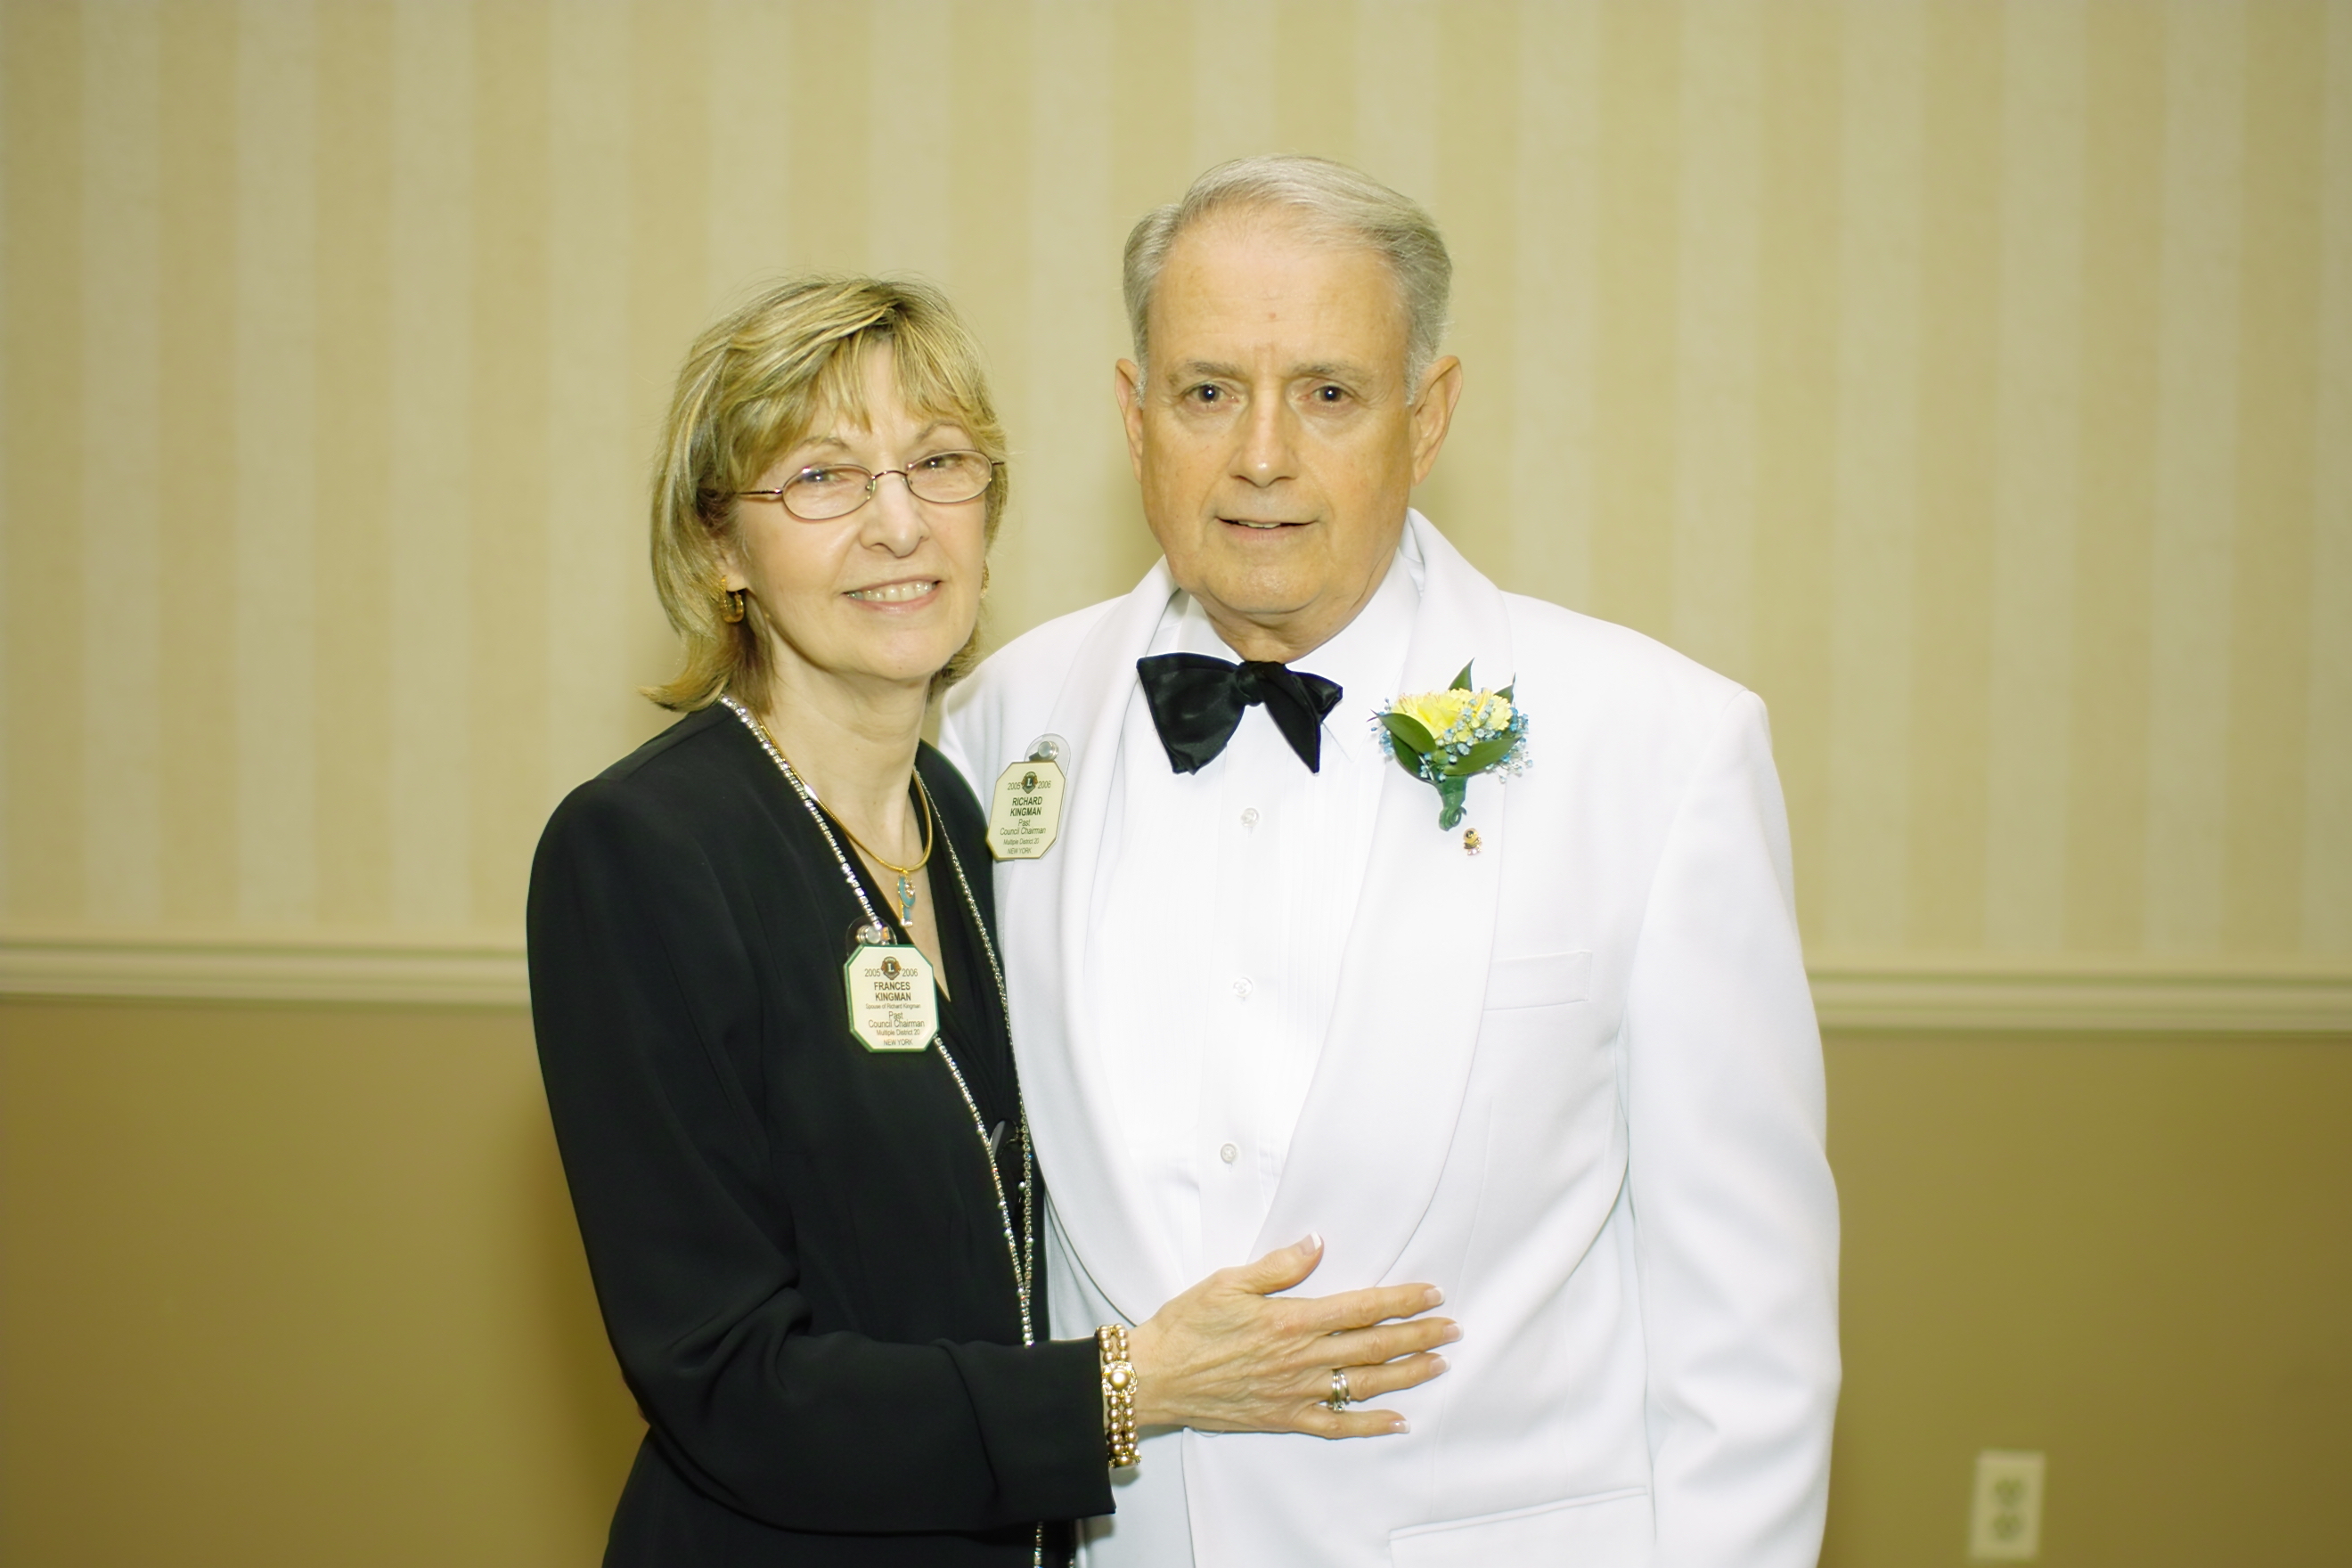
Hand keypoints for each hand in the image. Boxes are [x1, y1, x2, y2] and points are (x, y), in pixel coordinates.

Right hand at [1124, 1234, 1457, 1438]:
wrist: (1156, 1376)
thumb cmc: (1187, 1325)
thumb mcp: (1229, 1281)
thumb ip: (1279, 1265)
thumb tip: (1317, 1242)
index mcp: (1291, 1319)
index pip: (1361, 1307)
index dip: (1402, 1301)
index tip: (1433, 1294)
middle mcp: (1301, 1357)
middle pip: (1374, 1346)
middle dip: (1419, 1336)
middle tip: (1452, 1329)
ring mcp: (1296, 1391)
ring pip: (1365, 1384)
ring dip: (1407, 1374)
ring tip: (1438, 1364)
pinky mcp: (1285, 1417)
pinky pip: (1337, 1425)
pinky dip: (1371, 1425)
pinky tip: (1397, 1421)